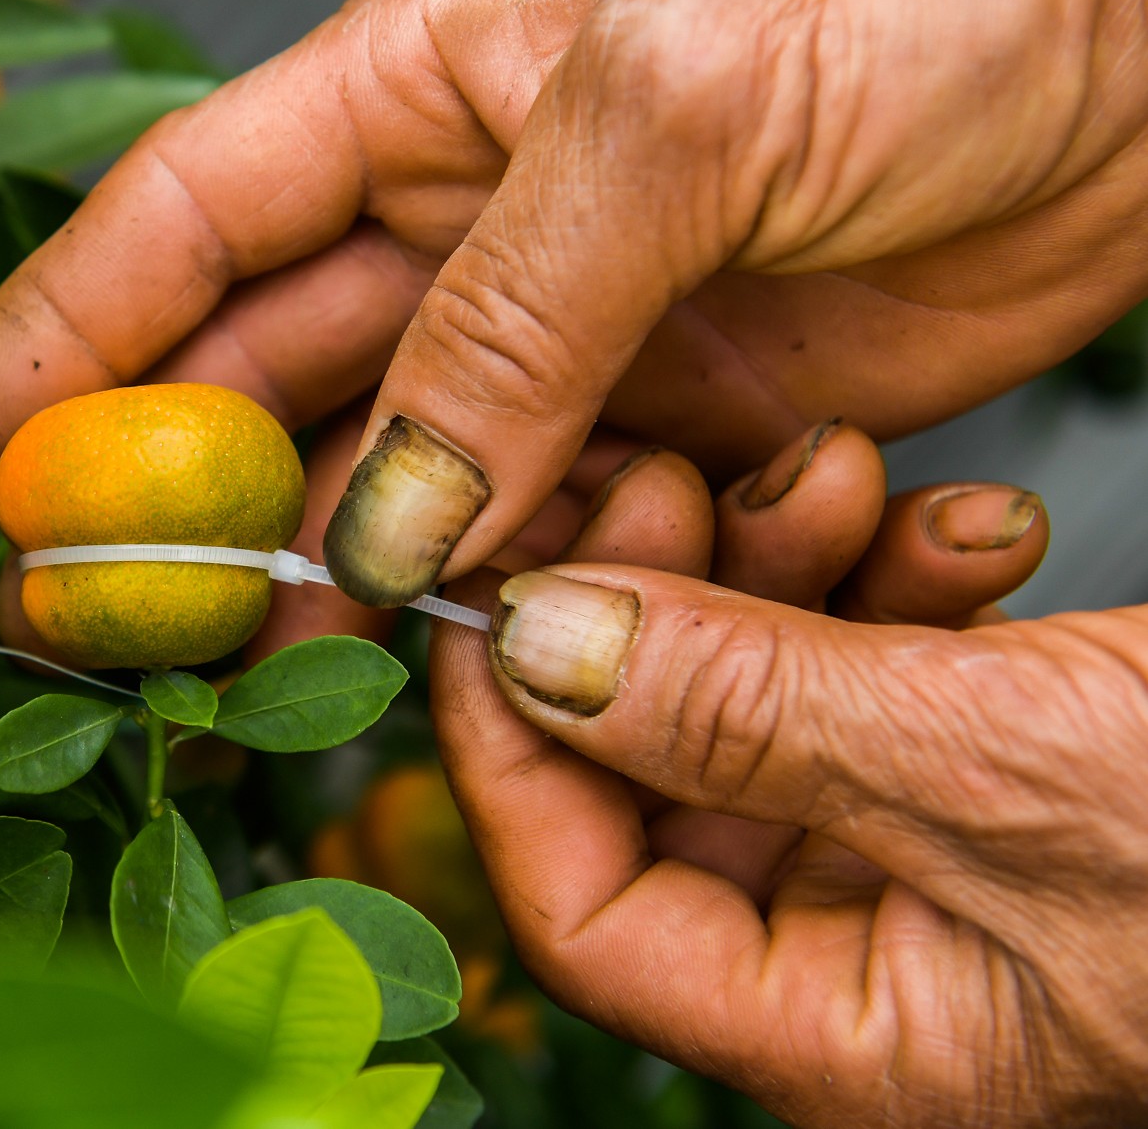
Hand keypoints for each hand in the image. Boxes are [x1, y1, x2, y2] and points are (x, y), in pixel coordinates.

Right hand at [0, 0, 1147, 615]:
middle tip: (101, 616)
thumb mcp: (678, 105)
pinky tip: (452, 650)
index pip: (189, 216)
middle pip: (267, 369)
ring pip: (396, 469)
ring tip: (257, 678)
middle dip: (179, 493)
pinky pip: (540, 520)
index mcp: (425, 79)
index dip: (64, 335)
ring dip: (331, 573)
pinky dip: (492, 592)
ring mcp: (571, 319)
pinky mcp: (676, 411)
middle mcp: (476, 208)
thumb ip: (515, 315)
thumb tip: (392, 514)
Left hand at [429, 424, 1147, 1125]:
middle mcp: (881, 960)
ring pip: (768, 700)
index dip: (513, 750)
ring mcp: (943, 856)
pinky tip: (963, 524)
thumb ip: (756, 713)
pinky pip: (885, 670)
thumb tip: (537, 649)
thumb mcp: (1015, 771)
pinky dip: (900, 580)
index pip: (590, 910)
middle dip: (665, 617)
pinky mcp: (1007, 760)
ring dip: (786, 572)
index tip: (498, 593)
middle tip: (679, 483)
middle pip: (666, 780)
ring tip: (846, 476)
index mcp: (859, 1037)